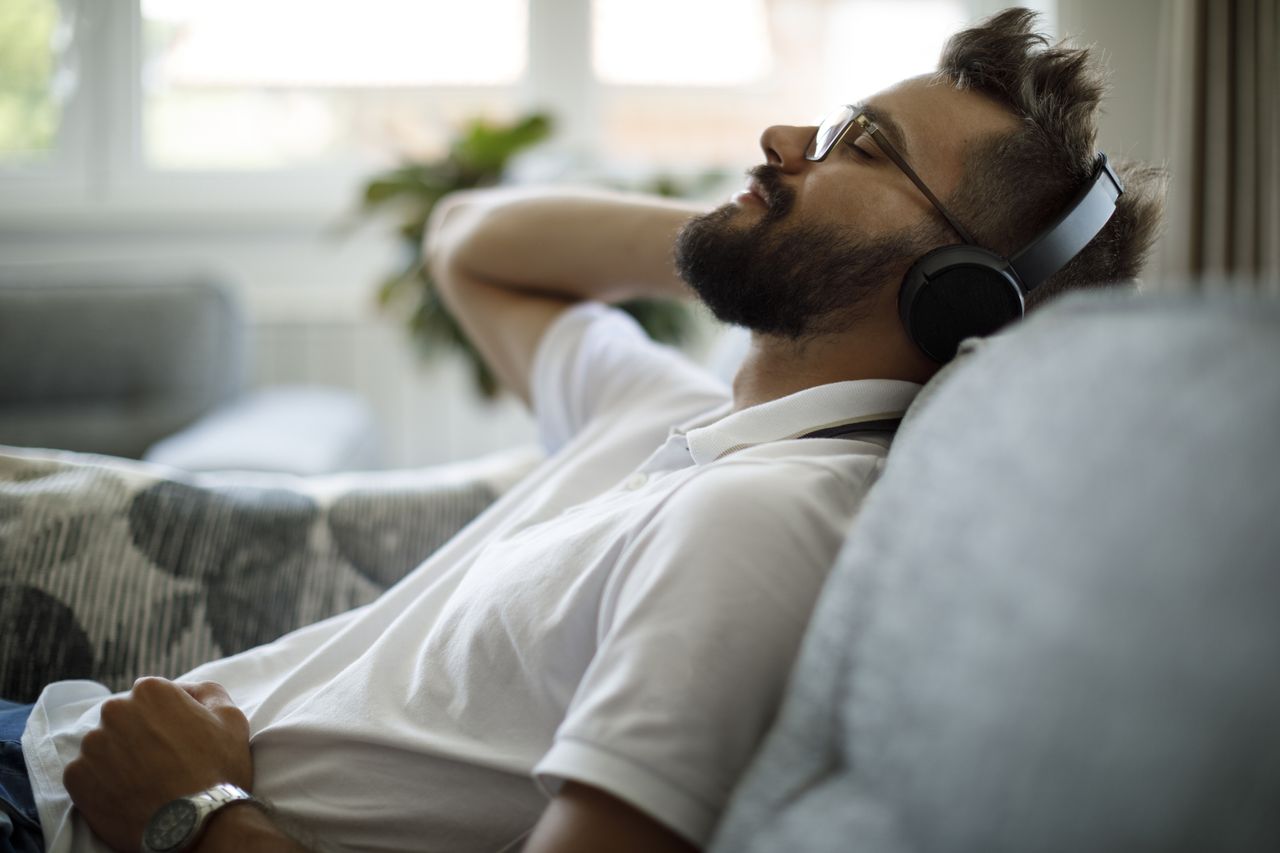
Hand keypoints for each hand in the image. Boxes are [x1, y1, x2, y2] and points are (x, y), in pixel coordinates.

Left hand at [64, 678, 252, 852]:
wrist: (195, 825)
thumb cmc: (217, 769)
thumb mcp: (231, 718)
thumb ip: (207, 692)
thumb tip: (188, 690)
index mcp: (150, 691)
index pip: (153, 696)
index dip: (167, 718)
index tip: (178, 739)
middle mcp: (115, 711)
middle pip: (125, 718)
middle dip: (140, 734)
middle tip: (162, 761)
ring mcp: (92, 745)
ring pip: (104, 746)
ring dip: (120, 758)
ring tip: (146, 781)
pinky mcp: (76, 778)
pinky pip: (87, 774)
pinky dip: (103, 783)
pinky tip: (130, 794)